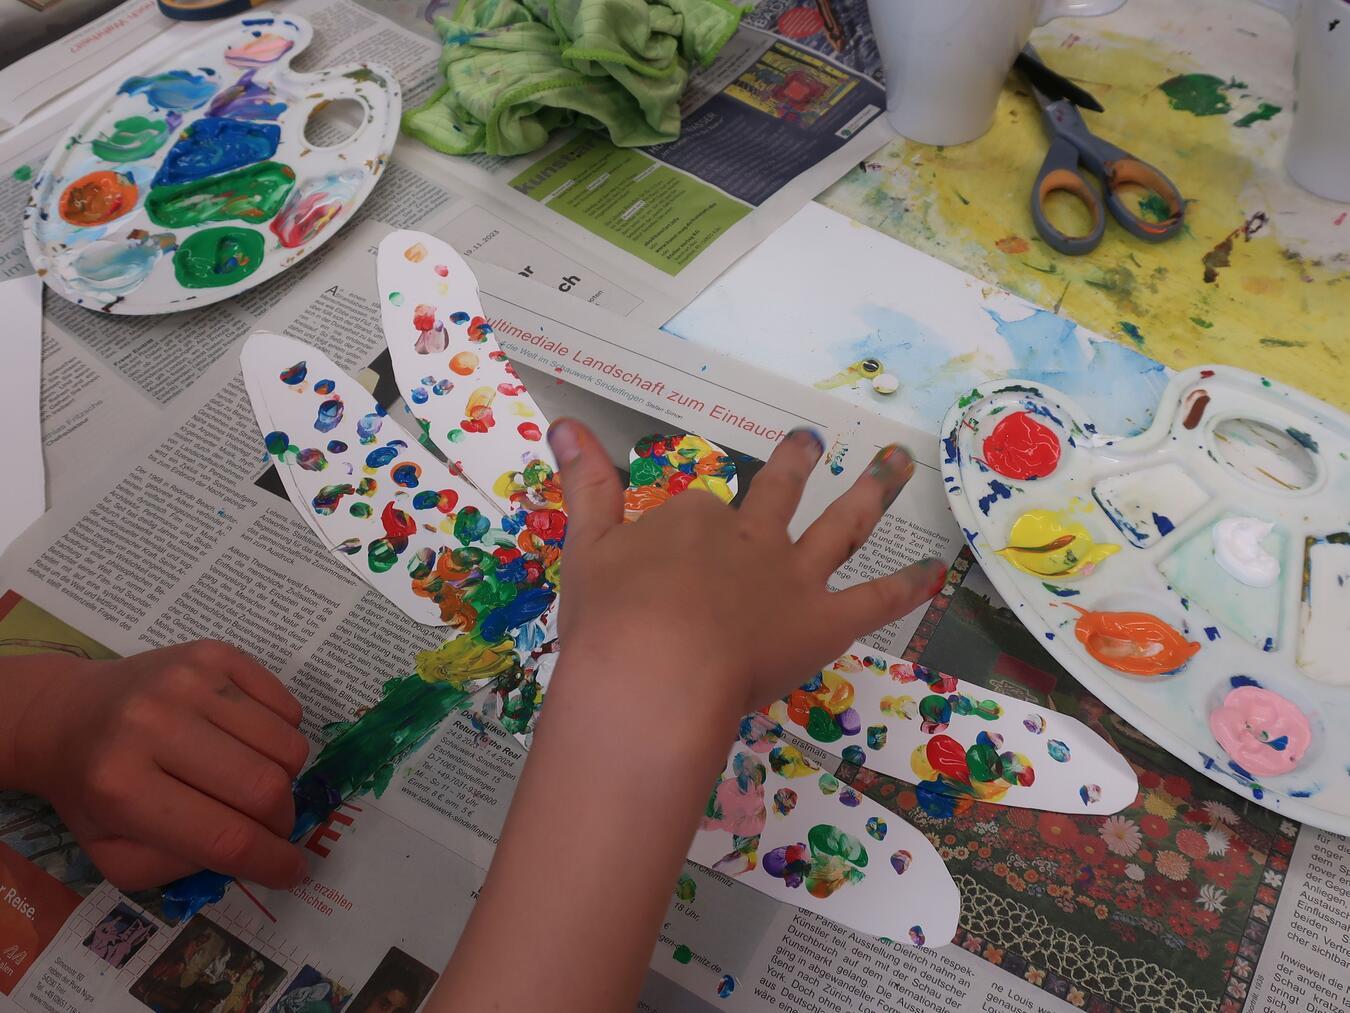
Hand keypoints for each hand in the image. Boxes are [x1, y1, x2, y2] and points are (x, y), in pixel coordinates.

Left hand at [4, 640, 309, 891]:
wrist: (65, 713)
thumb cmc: (91, 791)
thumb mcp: (114, 854)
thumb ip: (181, 868)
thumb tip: (251, 854)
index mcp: (123, 788)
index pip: (225, 837)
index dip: (272, 862)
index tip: (294, 871)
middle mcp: (156, 725)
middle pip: (265, 788)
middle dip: (283, 820)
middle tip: (274, 827)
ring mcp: (189, 681)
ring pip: (287, 745)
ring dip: (286, 776)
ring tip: (256, 780)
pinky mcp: (214, 653)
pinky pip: (288, 706)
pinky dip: (283, 735)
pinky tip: (250, 743)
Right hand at [547, 420, 946, 721]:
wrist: (654, 674)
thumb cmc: (612, 617)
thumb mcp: (586, 545)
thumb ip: (584, 484)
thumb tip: (565, 421)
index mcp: (694, 519)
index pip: (697, 510)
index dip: (690, 527)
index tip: (676, 550)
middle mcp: (752, 536)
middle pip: (779, 491)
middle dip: (796, 461)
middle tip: (812, 439)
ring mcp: (793, 576)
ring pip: (841, 525)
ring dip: (871, 490)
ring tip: (896, 463)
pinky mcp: (823, 622)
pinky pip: (875, 600)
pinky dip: (906, 585)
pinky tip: (934, 570)